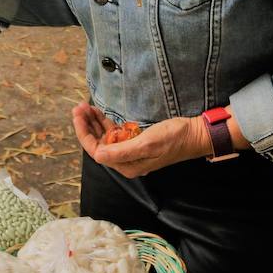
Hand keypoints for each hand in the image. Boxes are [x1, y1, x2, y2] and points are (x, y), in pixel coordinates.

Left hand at [72, 102, 211, 177]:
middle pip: (98, 143)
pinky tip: (99, 113)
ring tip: (85, 107)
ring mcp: (130, 151)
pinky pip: (114, 133)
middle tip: (79, 106)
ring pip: (105, 137)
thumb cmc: (173, 138)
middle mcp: (126, 161)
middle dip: (86, 125)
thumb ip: (122, 151)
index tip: (77, 114)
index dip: (83, 132)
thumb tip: (97, 155)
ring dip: (94, 123)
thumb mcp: (147, 143)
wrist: (194, 135)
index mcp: (126, 165)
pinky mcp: (136, 142)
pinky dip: (105, 123)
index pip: (96, 150)